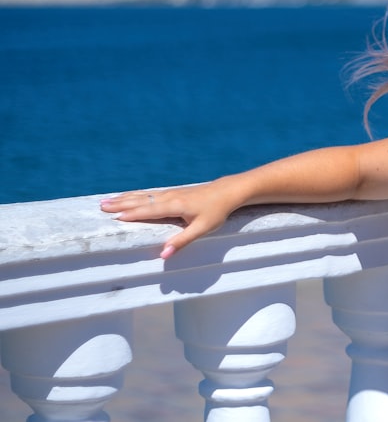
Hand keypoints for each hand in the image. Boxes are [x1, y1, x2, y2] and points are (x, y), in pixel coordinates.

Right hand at [100, 177, 245, 258]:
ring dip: (124, 198)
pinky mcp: (172, 193)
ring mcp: (170, 193)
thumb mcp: (203, 229)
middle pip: (141, 200)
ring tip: (106, 200)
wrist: (227, 192)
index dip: (133, 214)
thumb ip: (182, 241)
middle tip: (100, 206)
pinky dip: (135, 195)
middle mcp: (169, 197)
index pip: (149, 210)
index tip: (114, 218)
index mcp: (175, 205)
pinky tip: (128, 197)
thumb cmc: (216, 211)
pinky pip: (149, 194)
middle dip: (120, 204)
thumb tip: (164, 255)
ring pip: (143, 195)